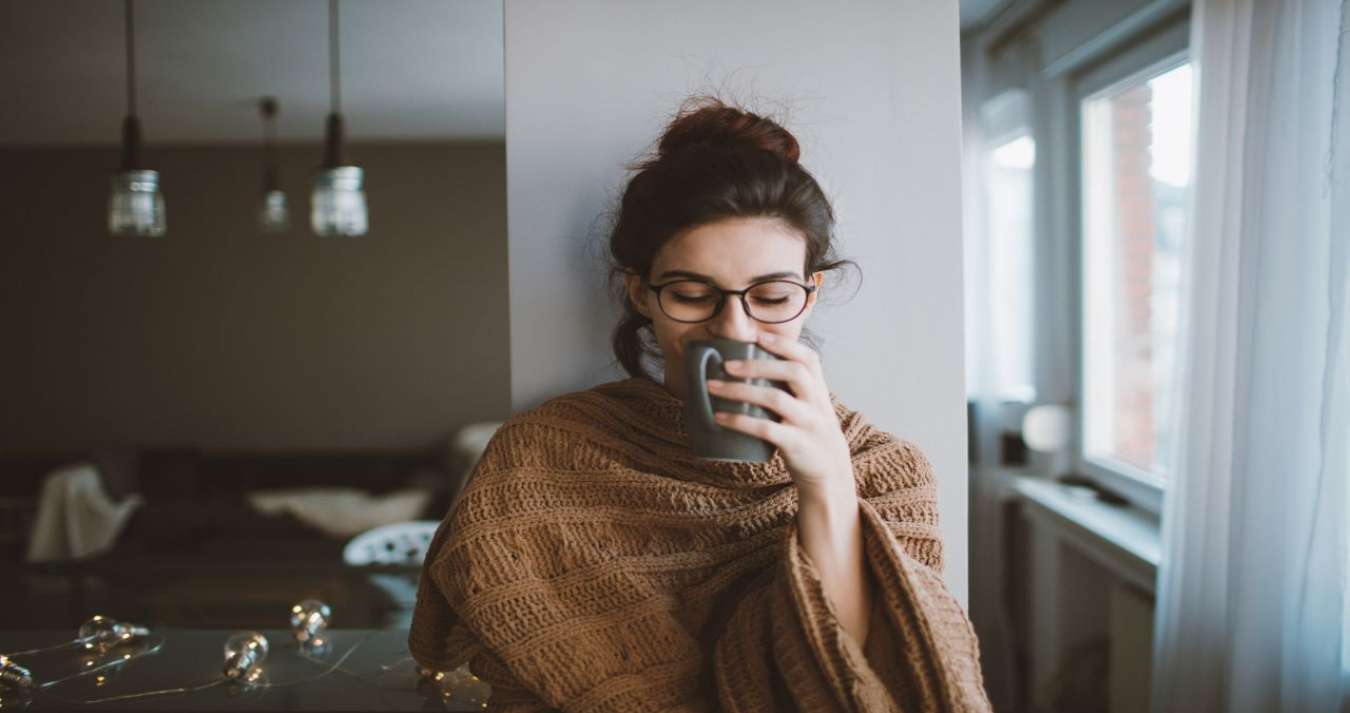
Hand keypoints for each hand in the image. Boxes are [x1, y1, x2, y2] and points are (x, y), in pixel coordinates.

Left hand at [706, 333, 855, 498]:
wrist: (830, 472)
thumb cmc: (810, 432)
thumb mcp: (810, 405)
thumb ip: (791, 387)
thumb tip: (748, 367)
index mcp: (819, 389)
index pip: (808, 358)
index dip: (784, 345)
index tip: (758, 336)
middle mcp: (816, 402)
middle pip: (792, 372)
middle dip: (757, 365)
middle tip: (726, 365)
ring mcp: (808, 423)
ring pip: (775, 399)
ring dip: (740, 391)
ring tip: (713, 387)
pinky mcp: (796, 444)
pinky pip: (766, 429)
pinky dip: (740, 421)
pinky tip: (719, 417)